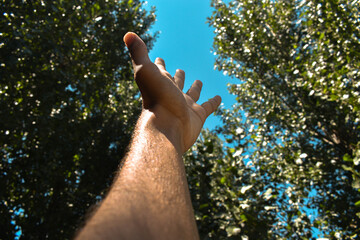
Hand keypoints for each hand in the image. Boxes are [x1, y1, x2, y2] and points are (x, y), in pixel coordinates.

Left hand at [123, 32, 220, 152]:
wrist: (167, 126)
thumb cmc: (156, 97)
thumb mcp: (145, 70)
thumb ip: (139, 53)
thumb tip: (128, 35)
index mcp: (160, 83)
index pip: (159, 70)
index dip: (159, 64)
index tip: (160, 59)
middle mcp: (172, 94)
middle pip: (175, 82)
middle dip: (178, 76)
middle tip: (180, 70)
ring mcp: (185, 105)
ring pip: (192, 94)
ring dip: (195, 88)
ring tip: (198, 81)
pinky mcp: (198, 116)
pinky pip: (208, 107)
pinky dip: (213, 102)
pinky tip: (218, 98)